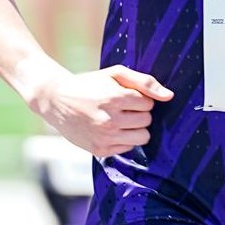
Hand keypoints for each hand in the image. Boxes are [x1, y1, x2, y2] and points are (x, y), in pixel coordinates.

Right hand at [31, 65, 172, 157]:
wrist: (55, 100)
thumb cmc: (89, 84)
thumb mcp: (115, 73)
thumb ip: (144, 82)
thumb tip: (169, 96)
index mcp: (114, 98)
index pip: (149, 104)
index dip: (140, 99)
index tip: (126, 96)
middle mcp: (109, 120)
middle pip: (147, 121)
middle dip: (138, 113)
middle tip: (121, 107)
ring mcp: (104, 137)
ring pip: (142, 137)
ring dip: (135, 128)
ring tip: (119, 119)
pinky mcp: (99, 150)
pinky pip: (128, 148)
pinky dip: (123, 139)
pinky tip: (110, 130)